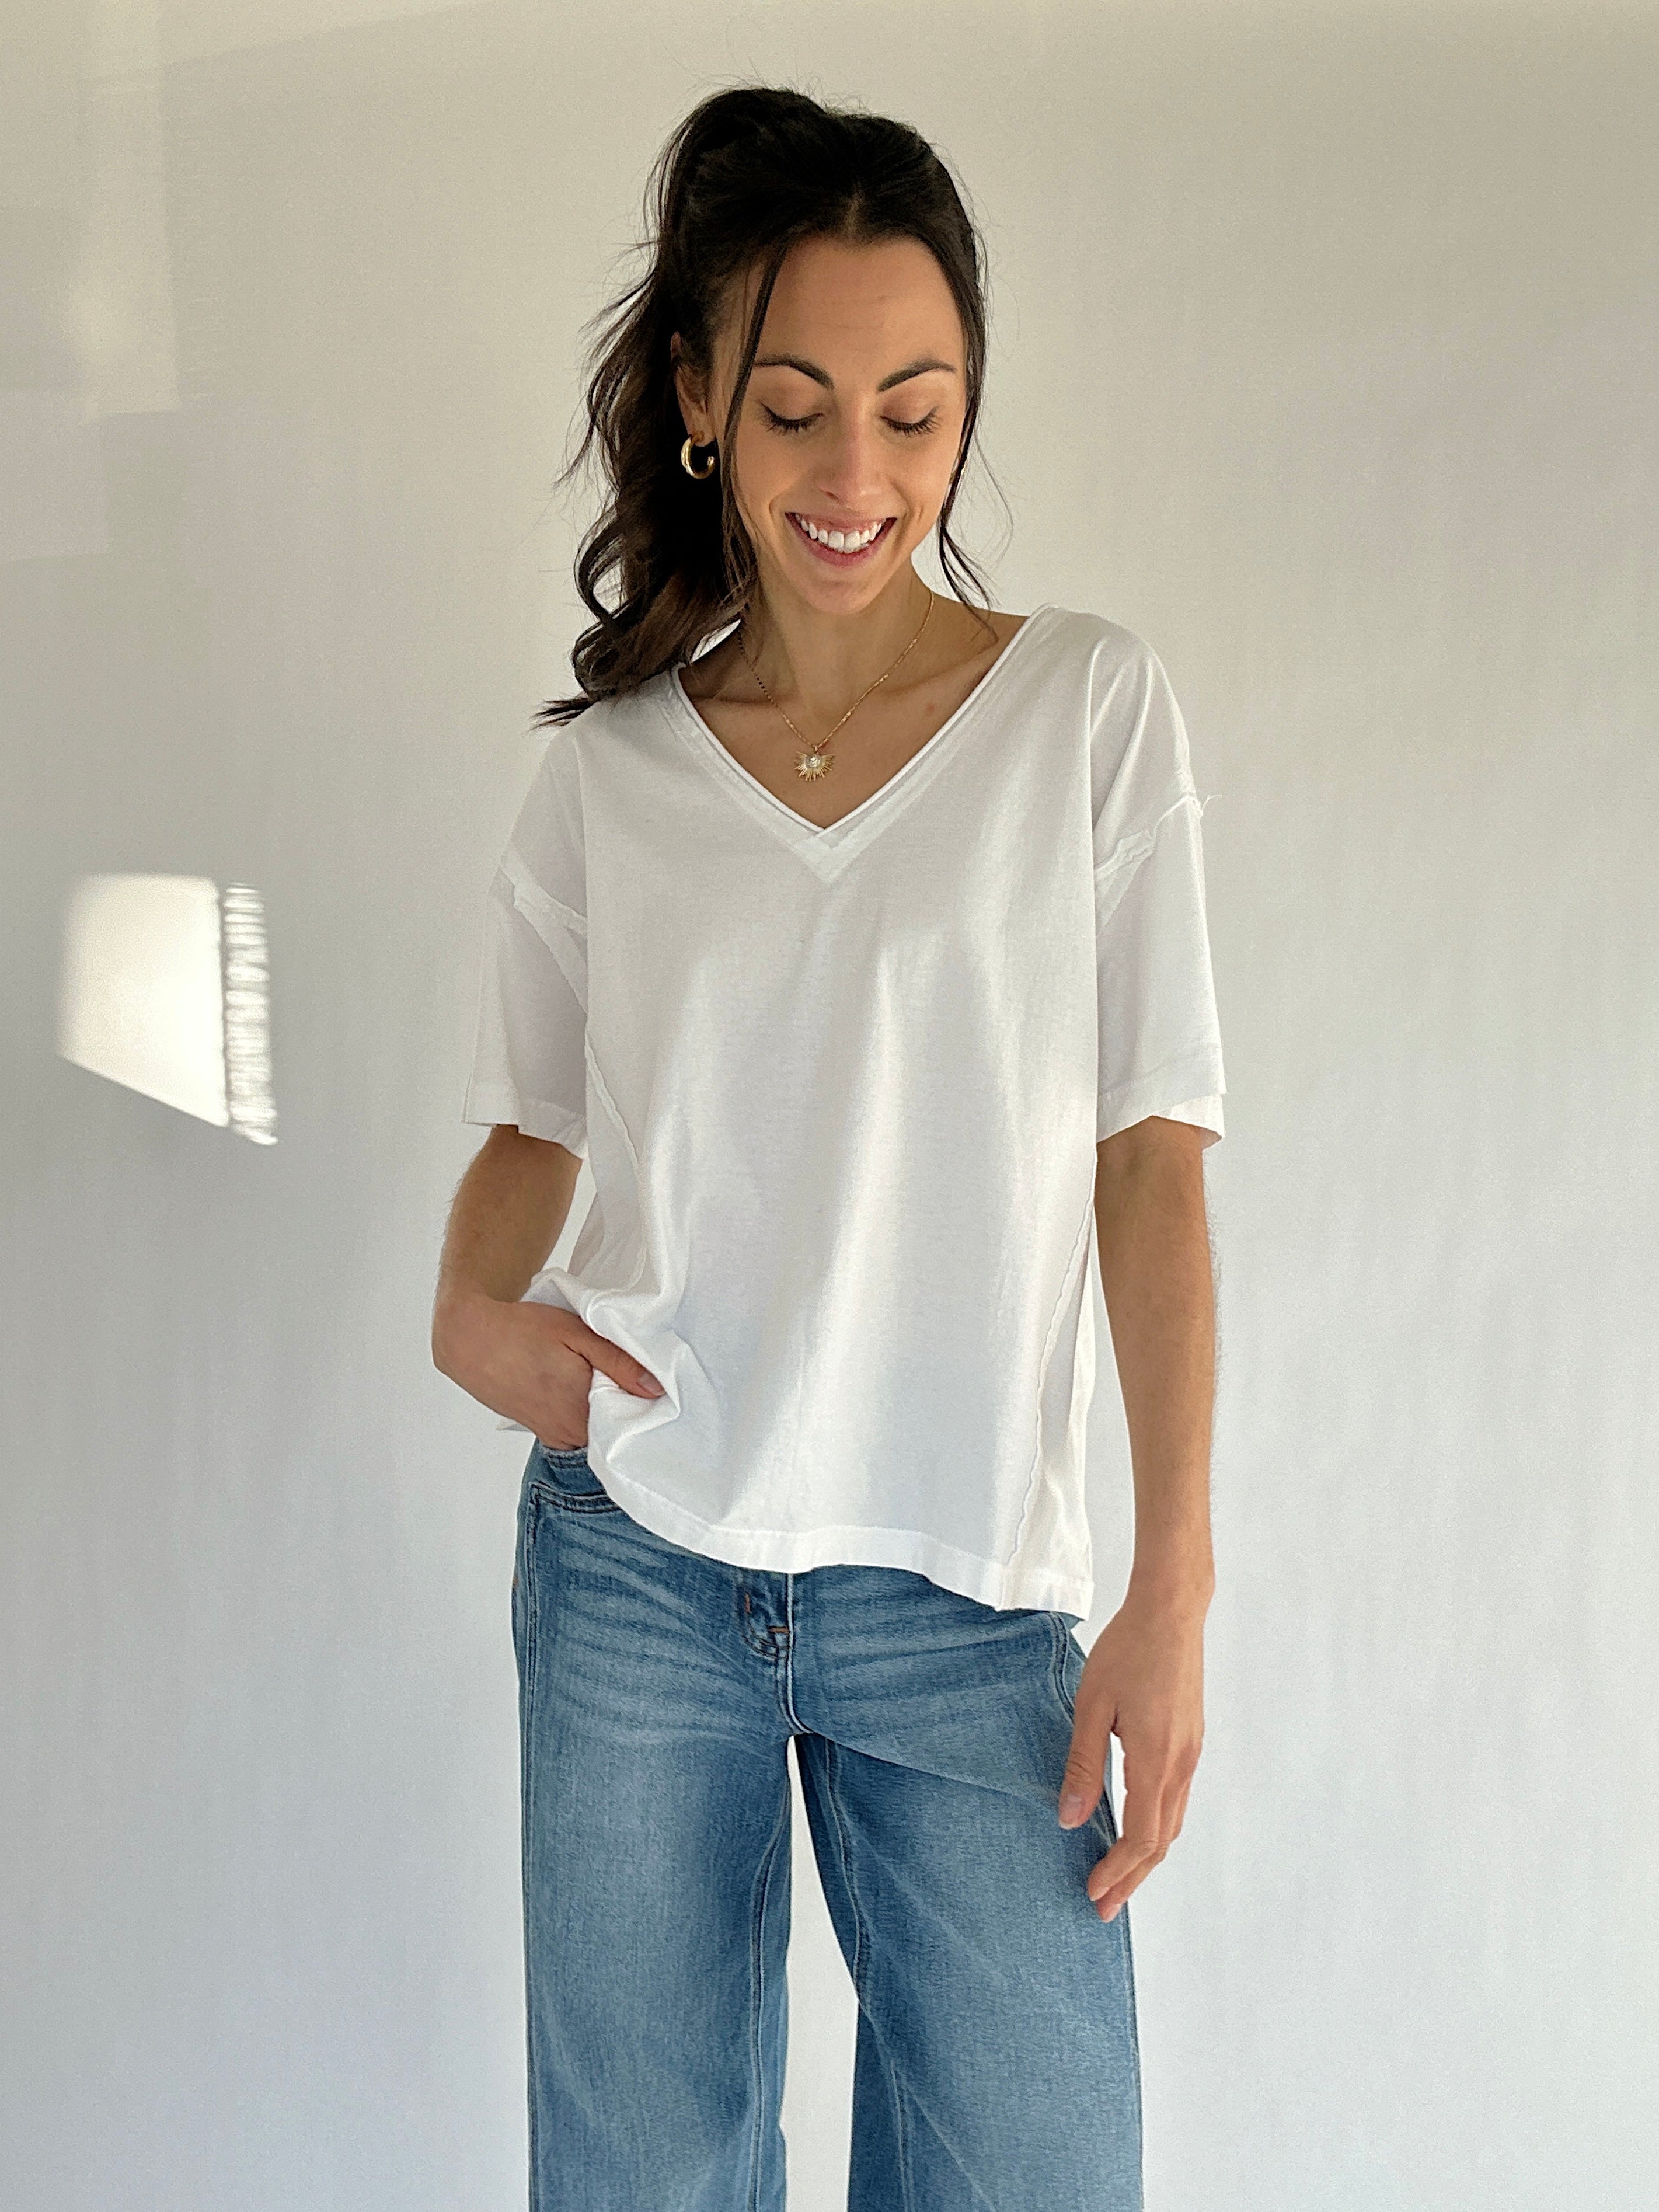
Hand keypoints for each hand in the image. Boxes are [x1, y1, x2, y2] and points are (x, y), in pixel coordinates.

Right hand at [432, 1288, 663, 1448]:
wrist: (469, 1339)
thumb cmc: (521, 1330)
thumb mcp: (577, 1334)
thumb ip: (619, 1362)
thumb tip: (657, 1389)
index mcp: (581, 1412)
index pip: (633, 1419)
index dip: (643, 1397)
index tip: (646, 1376)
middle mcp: (568, 1434)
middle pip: (616, 1426)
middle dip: (625, 1401)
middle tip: (621, 1368)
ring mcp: (553, 1436)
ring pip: (596, 1428)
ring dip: (603, 1405)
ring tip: (594, 1373)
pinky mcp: (541, 1431)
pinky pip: (577, 1428)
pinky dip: (584, 1410)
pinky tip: (577, 1384)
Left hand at [1057, 1588, 1206, 1921]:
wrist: (1171, 1612)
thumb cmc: (1128, 1650)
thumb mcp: (1092, 1706)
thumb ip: (1082, 1765)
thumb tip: (1069, 1819)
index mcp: (1156, 1759)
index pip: (1141, 1837)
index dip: (1118, 1871)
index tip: (1093, 1893)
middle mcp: (1181, 1763)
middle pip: (1161, 1841)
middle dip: (1132, 1878)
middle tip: (1103, 1906)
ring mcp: (1191, 1752)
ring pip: (1172, 1822)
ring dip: (1145, 1856)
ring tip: (1117, 1878)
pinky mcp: (1191, 1740)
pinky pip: (1176, 1799)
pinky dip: (1156, 1827)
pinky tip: (1135, 1826)